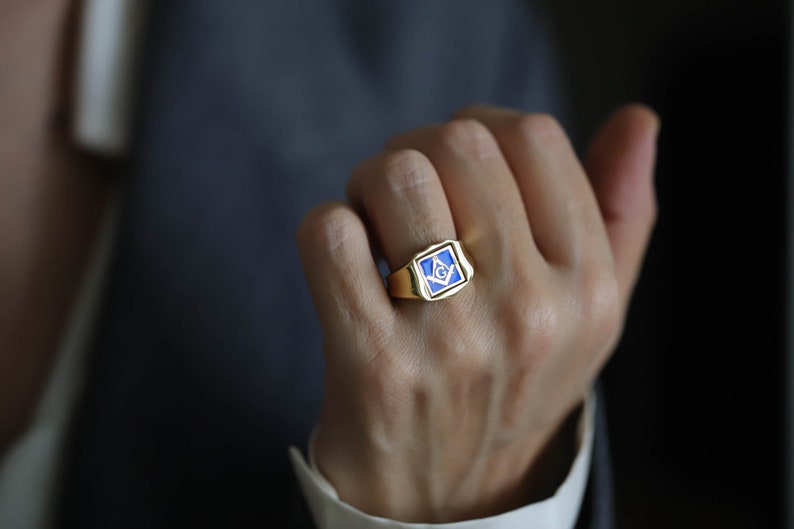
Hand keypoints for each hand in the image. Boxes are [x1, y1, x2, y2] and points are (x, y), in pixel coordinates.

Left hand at [297, 104, 658, 522]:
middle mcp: (531, 314)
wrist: (448, 501)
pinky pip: (330, 235)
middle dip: (414, 151)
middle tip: (403, 197)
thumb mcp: (590, 315)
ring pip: (393, 176)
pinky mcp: (374, 369)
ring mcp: (452, 343)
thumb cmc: (514, 386)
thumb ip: (622, 216)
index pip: (532, 135)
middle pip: (456, 143)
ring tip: (373, 229)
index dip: (477, 126)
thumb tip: (639, 117)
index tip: (455, 166)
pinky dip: (324, 231)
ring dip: (366, 185)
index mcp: (591, 290)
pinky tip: (344, 266)